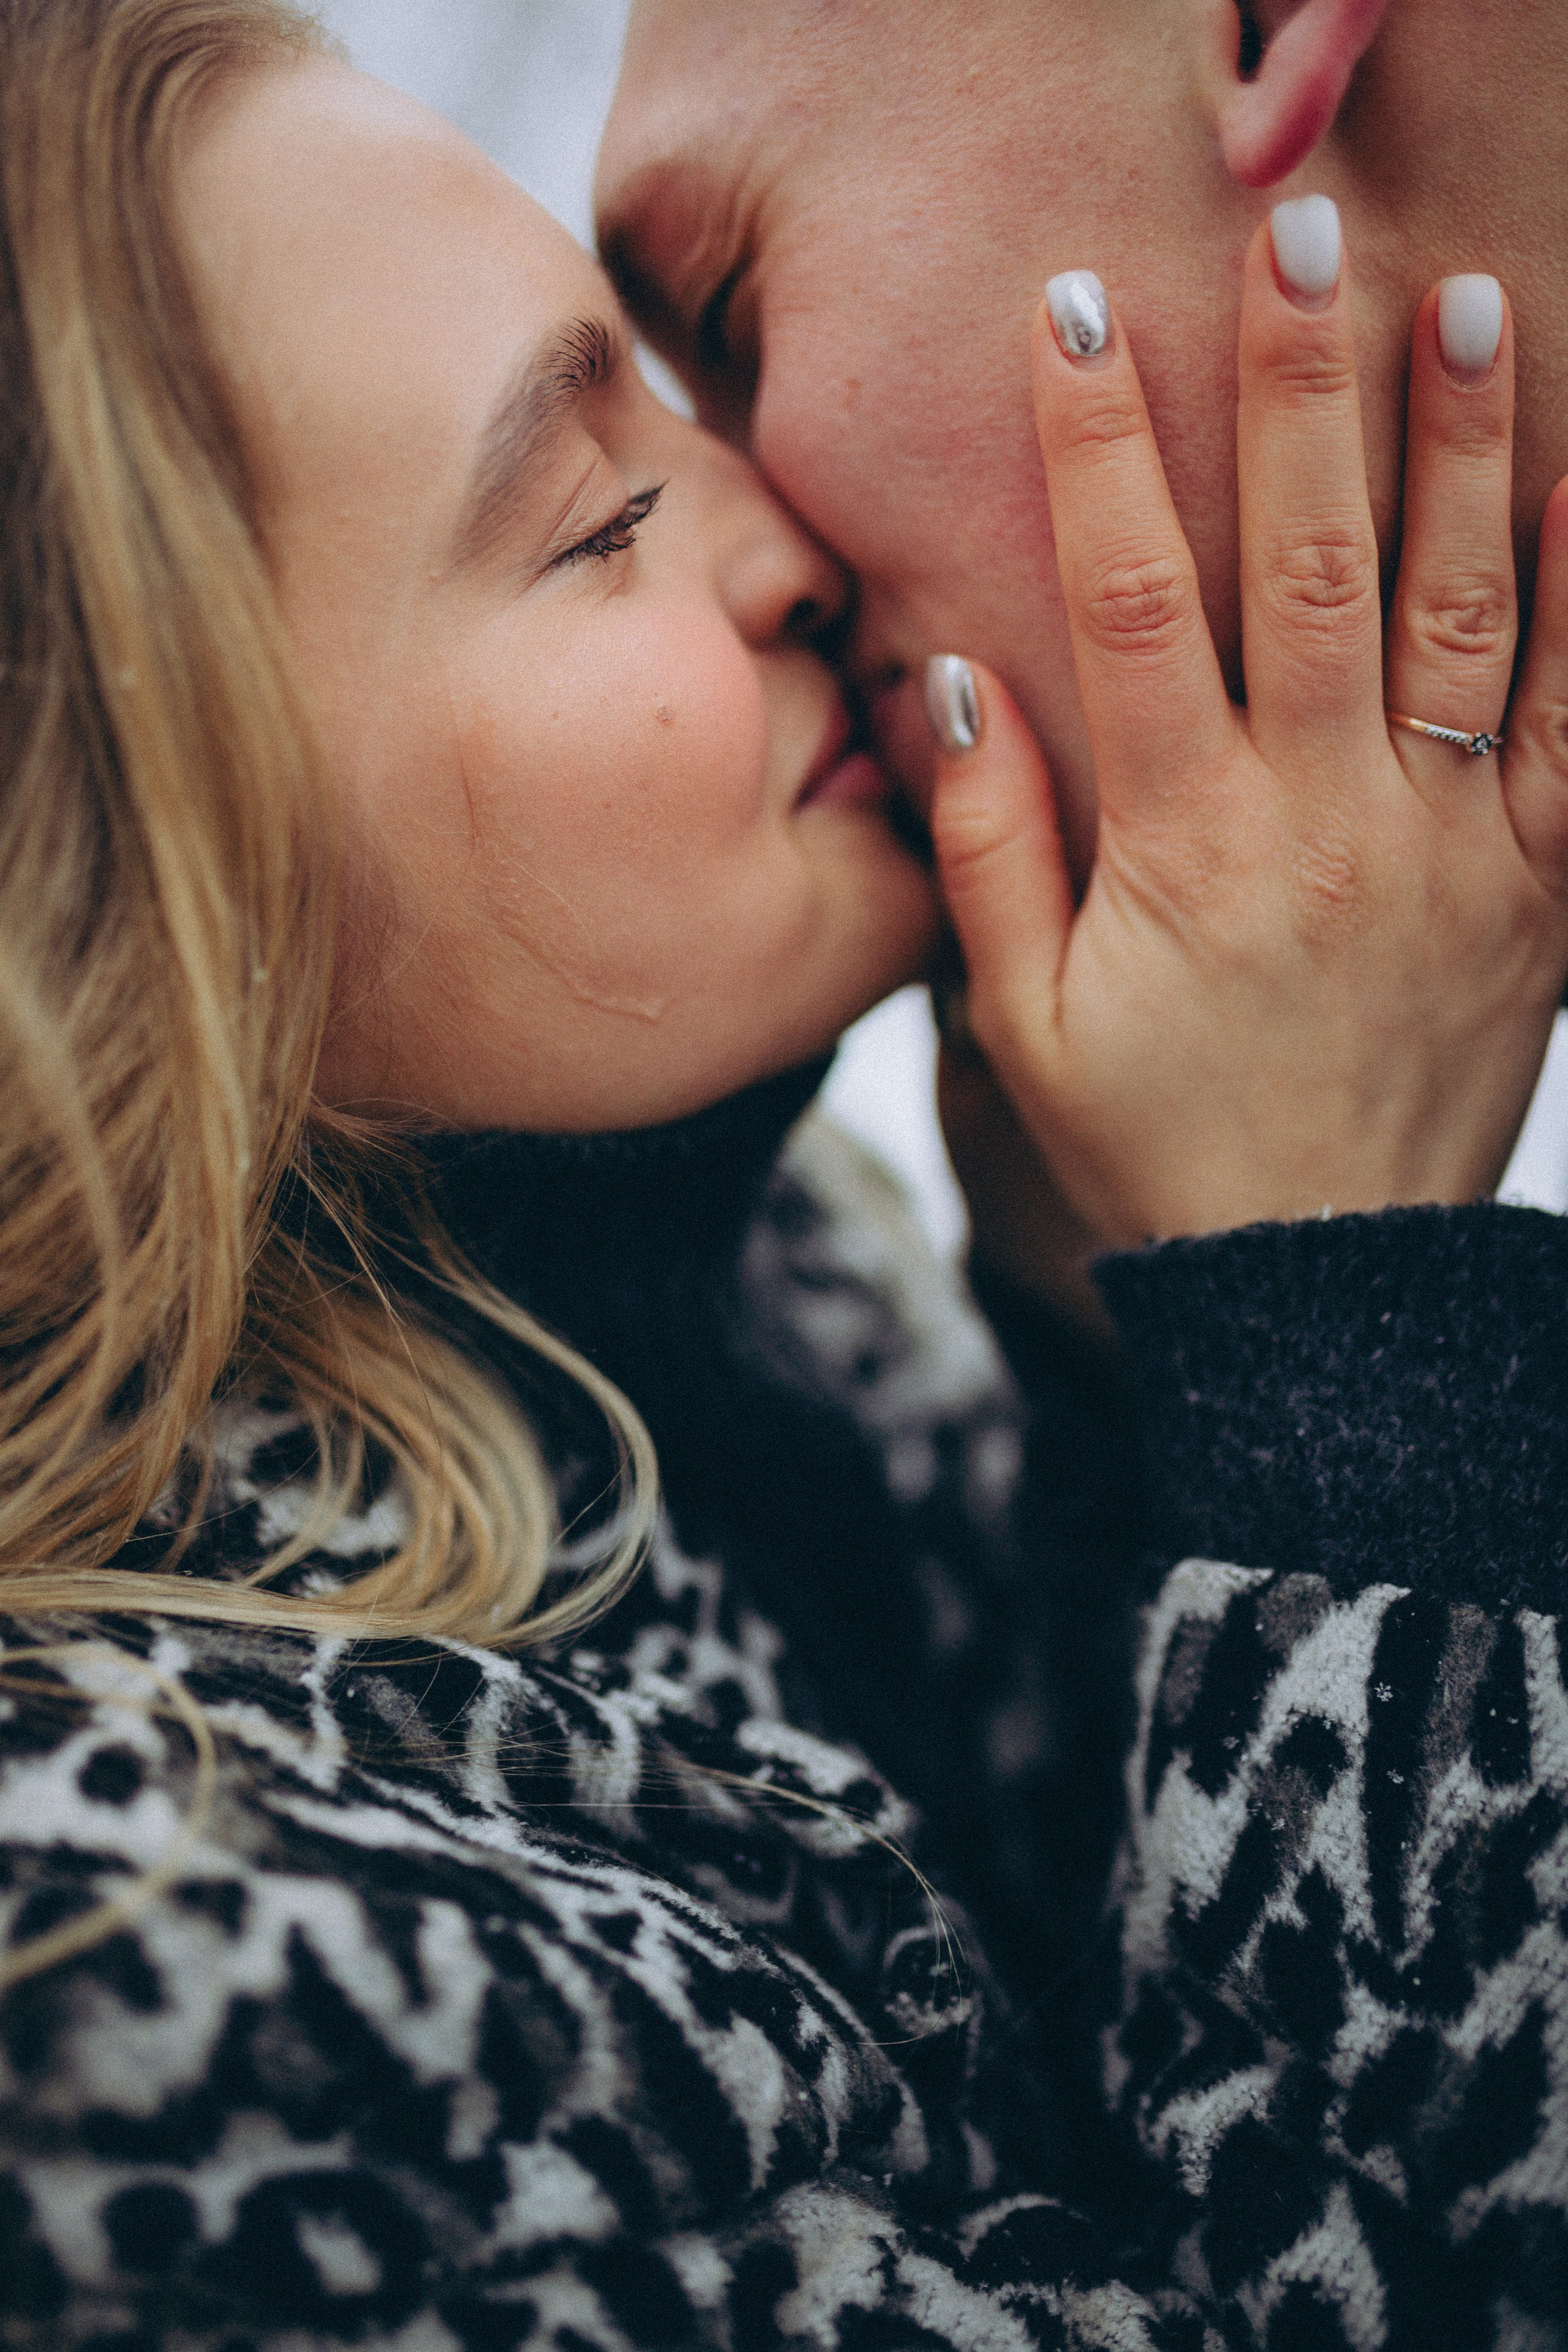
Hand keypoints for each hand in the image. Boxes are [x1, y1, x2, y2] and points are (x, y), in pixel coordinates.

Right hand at [927, 213, 1567, 1248]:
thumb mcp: (1024, 1024)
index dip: (1098, 452)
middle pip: (1312, 567)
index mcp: (1183, 846)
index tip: (1076, 314)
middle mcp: (1322, 821)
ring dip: (1462, 452)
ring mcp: (1447, 848)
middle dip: (1300, 388)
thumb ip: (986, 849)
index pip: (1130, 606)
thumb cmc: (1156, 1142)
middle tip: (1297, 234)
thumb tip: (947, 679)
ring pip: (1459, 616)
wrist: (1324, 1283)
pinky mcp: (1540, 888)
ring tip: (1464, 303)